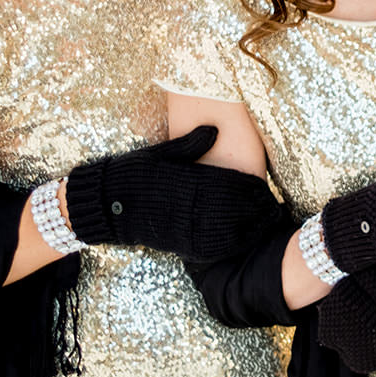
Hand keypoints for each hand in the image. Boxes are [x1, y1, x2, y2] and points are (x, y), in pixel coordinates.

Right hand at [65, 126, 279, 260]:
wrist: (104, 204)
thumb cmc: (132, 173)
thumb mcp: (160, 153)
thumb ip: (189, 144)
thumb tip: (214, 130)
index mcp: (187, 181)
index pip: (229, 185)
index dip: (251, 190)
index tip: (266, 191)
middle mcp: (187, 206)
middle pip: (231, 210)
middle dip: (253, 211)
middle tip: (271, 211)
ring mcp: (181, 226)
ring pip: (222, 231)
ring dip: (245, 229)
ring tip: (261, 225)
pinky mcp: (174, 242)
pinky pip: (206, 246)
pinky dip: (225, 245)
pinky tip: (237, 241)